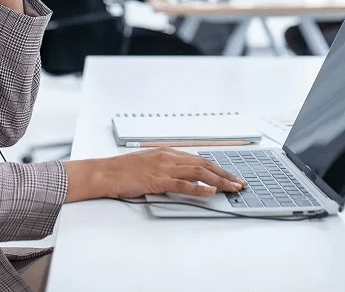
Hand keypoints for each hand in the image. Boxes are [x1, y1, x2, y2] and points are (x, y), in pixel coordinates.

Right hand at [64, 148, 244, 202]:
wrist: (105, 173)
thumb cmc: (123, 172)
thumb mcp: (148, 165)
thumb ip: (165, 169)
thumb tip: (181, 179)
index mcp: (167, 152)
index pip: (199, 159)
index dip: (217, 168)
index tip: (230, 176)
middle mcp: (168, 157)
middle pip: (204, 164)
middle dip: (225, 173)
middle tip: (239, 183)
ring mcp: (164, 167)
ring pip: (198, 172)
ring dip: (218, 180)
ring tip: (232, 188)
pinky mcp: (158, 179)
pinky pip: (183, 184)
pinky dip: (199, 188)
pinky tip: (210, 192)